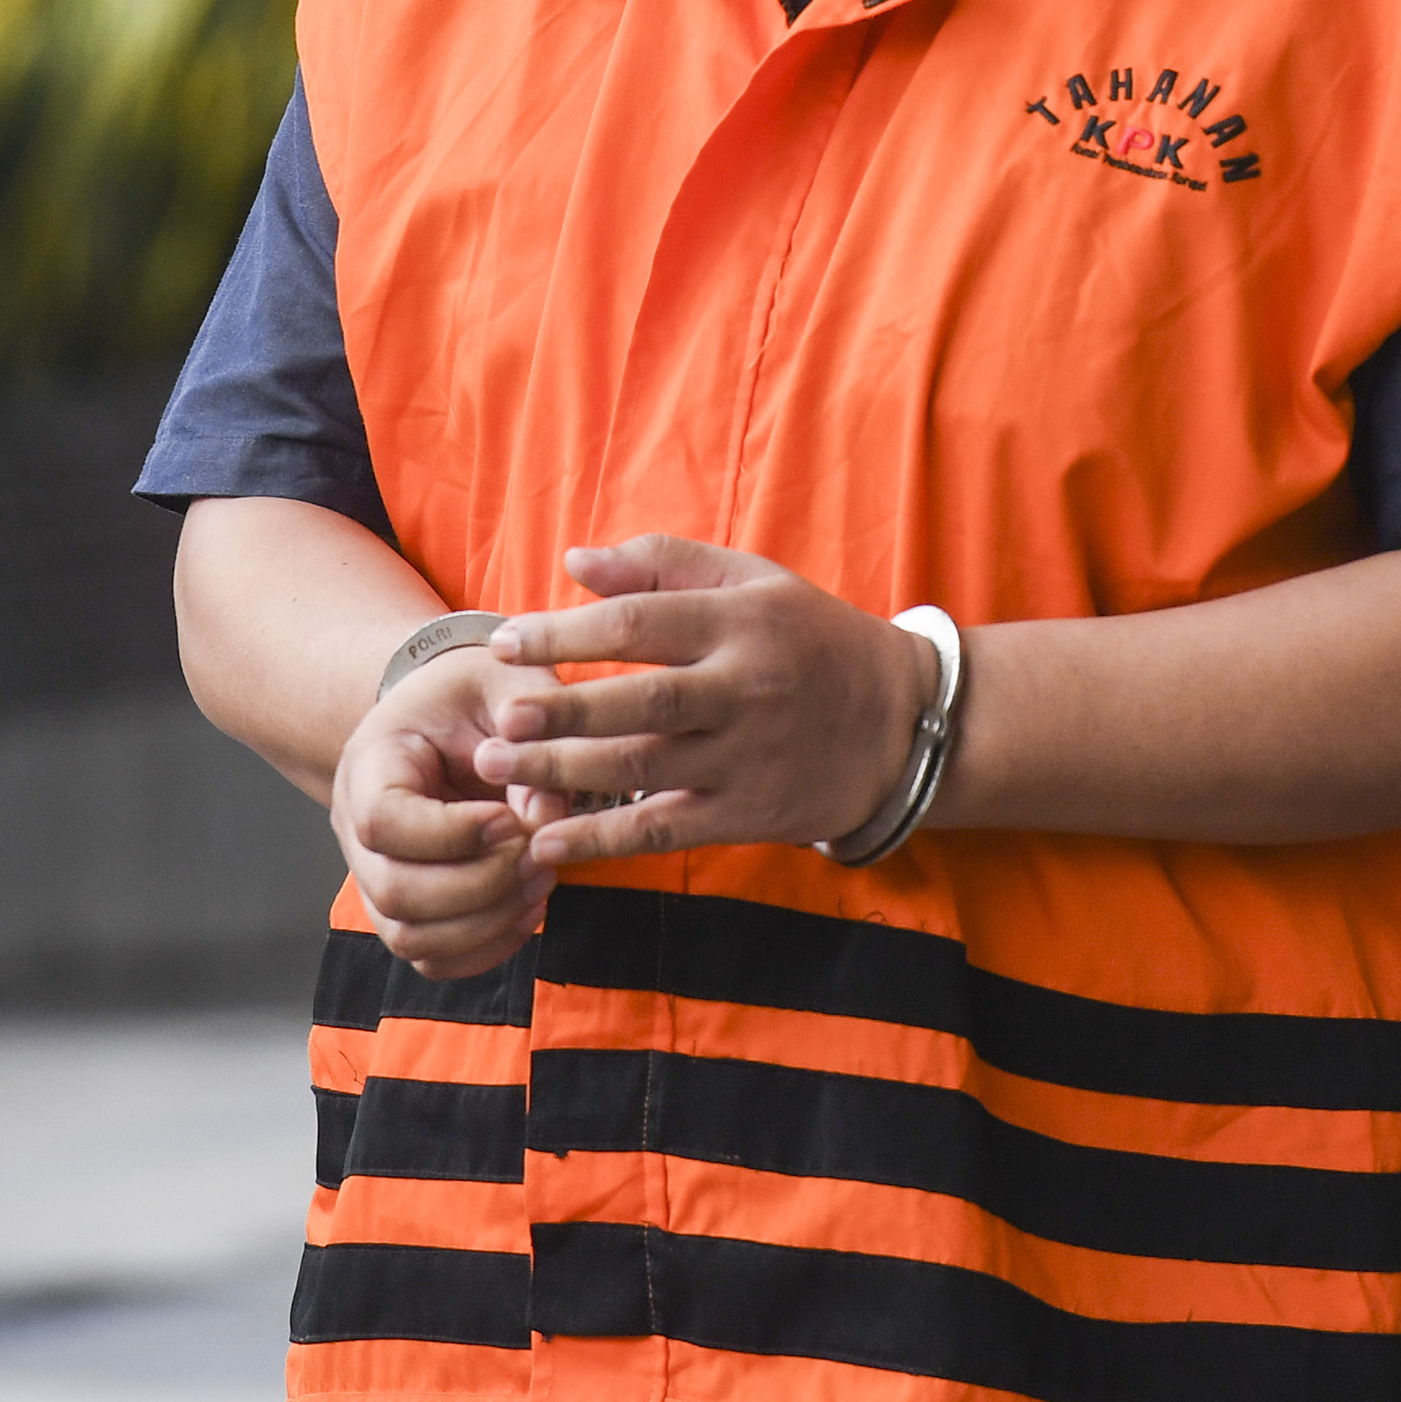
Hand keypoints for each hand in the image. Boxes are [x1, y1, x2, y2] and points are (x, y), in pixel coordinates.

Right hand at [331, 646, 567, 979]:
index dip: (450, 833)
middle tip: (539, 855)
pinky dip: (486, 949)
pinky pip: (433, 959)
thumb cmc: (472, 695)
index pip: (383, 821)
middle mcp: (357, 829)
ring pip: (410, 937)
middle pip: (393, 891)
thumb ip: (531, 731)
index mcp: (370, 765)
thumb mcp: (504, 681)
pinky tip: (529, 909)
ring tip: (541, 879)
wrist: (445, 716)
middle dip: (479, 885)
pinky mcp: (411, 910)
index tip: (509, 817)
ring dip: (486, 922)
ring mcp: (377, 876)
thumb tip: (544, 818)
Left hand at [475, 536, 928, 871]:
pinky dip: (604, 839)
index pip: (638, 623)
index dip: (564, 632)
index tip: (502, 639)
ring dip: (564, 773)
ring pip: (644, 769)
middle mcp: (744, 689)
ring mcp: (746, 757)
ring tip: (497, 770)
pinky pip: (664, 829)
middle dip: (560, 712)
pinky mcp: (749, 814)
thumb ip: (664, 562)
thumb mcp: (754, 580)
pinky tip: (549, 840)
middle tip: (498, 718)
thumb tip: (574, 561)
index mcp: (740, 622)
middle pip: (638, 702)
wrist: (904, 723)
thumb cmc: (812, 639)